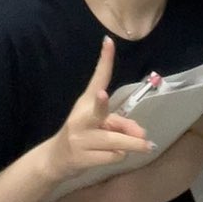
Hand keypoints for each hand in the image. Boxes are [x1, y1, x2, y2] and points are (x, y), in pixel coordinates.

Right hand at [43, 36, 153, 181]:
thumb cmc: (83, 135)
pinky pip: (112, 156)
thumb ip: (121, 125)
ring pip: (115, 141)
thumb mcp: (100, 125)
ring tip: (146, 146)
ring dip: (134, 144)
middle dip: (100, 103)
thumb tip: (141, 135)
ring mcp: (80, 139)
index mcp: (86, 103)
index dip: (105, 61)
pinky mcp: (83, 158)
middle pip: (97, 111)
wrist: (55, 160)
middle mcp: (81, 119)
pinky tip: (110, 155)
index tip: (109, 41)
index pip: (98, 79)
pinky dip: (118, 156)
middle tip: (102, 95)